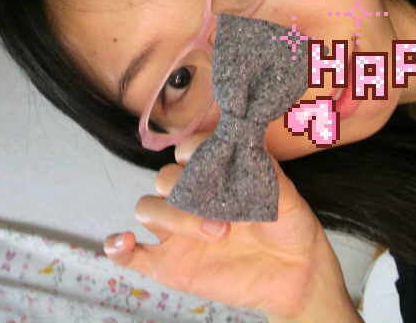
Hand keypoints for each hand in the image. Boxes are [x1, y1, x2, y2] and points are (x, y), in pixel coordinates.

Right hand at [103, 136, 355, 321]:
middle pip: (164, 179)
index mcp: (214, 175)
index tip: (214, 163)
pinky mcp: (170, 265)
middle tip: (227, 215)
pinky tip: (125, 243)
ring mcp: (177, 232)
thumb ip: (261, 168)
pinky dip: (119, 247)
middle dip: (189, 192)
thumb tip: (240, 143)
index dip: (194, 152)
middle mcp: (191, 198)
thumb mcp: (283, 192)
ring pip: (148, 208)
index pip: (185, 151)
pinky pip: (131, 256)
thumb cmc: (289, 225)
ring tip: (217, 235)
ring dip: (173, 217)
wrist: (296, 273)